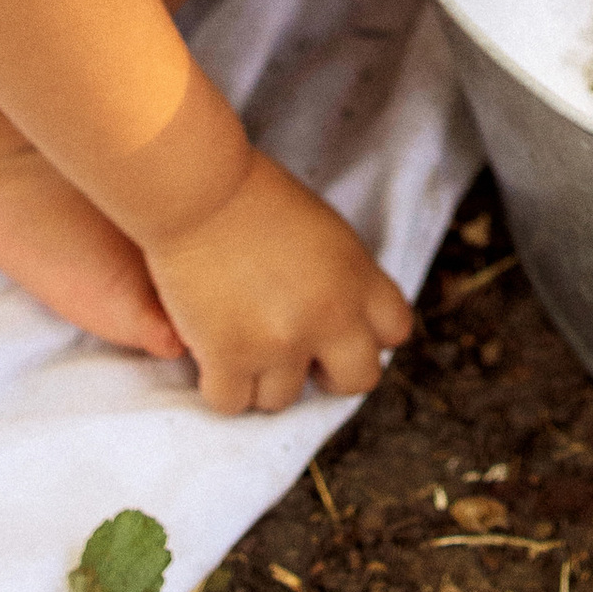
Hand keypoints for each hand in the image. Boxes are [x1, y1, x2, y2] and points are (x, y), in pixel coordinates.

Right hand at [143, 151, 413, 414]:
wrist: (197, 188)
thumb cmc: (253, 194)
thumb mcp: (323, 229)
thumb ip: (343, 276)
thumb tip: (346, 317)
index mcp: (356, 276)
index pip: (395, 330)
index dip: (367, 334)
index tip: (339, 329)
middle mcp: (329, 315)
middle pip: (357, 379)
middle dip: (329, 372)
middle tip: (298, 352)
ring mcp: (280, 342)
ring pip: (284, 399)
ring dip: (264, 377)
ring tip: (244, 343)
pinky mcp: (229, 357)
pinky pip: (232, 403)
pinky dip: (220, 386)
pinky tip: (212, 355)